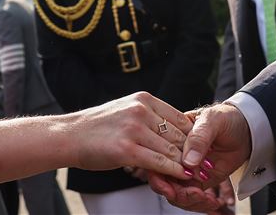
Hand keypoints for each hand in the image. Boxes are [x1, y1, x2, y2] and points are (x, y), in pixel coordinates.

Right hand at [70, 92, 192, 178]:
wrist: (70, 136)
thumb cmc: (98, 127)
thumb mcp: (126, 110)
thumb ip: (148, 116)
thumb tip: (172, 128)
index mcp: (143, 99)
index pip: (178, 117)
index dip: (192, 135)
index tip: (201, 148)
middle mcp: (141, 111)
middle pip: (177, 134)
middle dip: (191, 151)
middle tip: (204, 164)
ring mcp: (134, 130)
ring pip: (171, 149)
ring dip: (185, 163)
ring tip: (197, 172)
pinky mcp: (127, 150)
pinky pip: (159, 162)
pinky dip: (174, 171)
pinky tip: (182, 176)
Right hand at [147, 103, 251, 211]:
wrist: (247, 129)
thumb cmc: (227, 118)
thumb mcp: (212, 120)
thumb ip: (199, 138)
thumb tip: (187, 161)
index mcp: (172, 136)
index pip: (157, 157)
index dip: (159, 175)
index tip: (172, 187)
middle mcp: (176, 155)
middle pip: (164, 179)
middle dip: (176, 193)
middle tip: (194, 194)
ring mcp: (188, 169)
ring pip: (177, 193)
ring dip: (190, 200)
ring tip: (207, 198)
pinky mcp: (199, 180)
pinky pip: (193, 198)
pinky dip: (201, 204)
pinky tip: (213, 201)